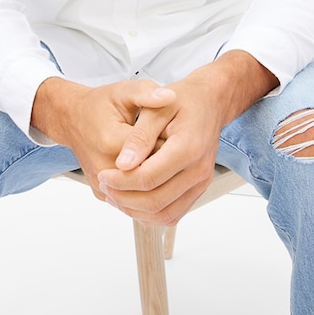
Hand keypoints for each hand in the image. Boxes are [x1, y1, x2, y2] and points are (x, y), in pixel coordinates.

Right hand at [31, 77, 175, 198]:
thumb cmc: (100, 105)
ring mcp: (102, 186)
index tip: (176, 134)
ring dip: (159, 182)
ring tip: (163, 162)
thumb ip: (146, 93)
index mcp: (112, 141)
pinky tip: (152, 173)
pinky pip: (133, 201)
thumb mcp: (123, 91)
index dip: (171, 144)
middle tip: (173, 149)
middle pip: (151, 178)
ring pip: (143, 195)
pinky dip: (146, 191)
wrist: (73, 120)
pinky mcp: (103, 195)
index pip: (155, 153)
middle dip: (166, 166)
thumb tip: (169, 96)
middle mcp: (104, 169)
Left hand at [97, 51, 278, 225]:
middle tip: (105, 186)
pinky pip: (173, 213)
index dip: (120, 181)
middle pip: (156, 201)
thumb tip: (122, 164)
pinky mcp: (199, 188)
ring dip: (136, 211)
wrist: (210, 102)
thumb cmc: (183, 100)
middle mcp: (199, 170)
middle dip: (124, 198)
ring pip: (165, 214)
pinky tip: (131, 200)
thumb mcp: (157, 109)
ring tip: (114, 196)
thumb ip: (139, 137)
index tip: (103, 174)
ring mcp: (201, 182)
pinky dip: (150, 214)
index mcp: (187, 148)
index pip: (148, 177)